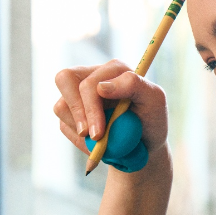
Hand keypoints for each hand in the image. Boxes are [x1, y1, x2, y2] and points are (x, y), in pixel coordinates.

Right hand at [54, 61, 168, 153]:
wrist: (144, 144)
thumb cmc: (152, 120)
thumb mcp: (155, 100)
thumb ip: (134, 85)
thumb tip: (101, 87)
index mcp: (113, 69)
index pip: (89, 83)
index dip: (90, 109)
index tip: (98, 134)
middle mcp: (93, 76)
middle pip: (64, 80)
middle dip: (77, 113)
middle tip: (91, 137)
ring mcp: (79, 93)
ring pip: (60, 106)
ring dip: (78, 130)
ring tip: (102, 142)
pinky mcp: (71, 112)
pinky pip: (63, 125)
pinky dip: (78, 141)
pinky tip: (96, 145)